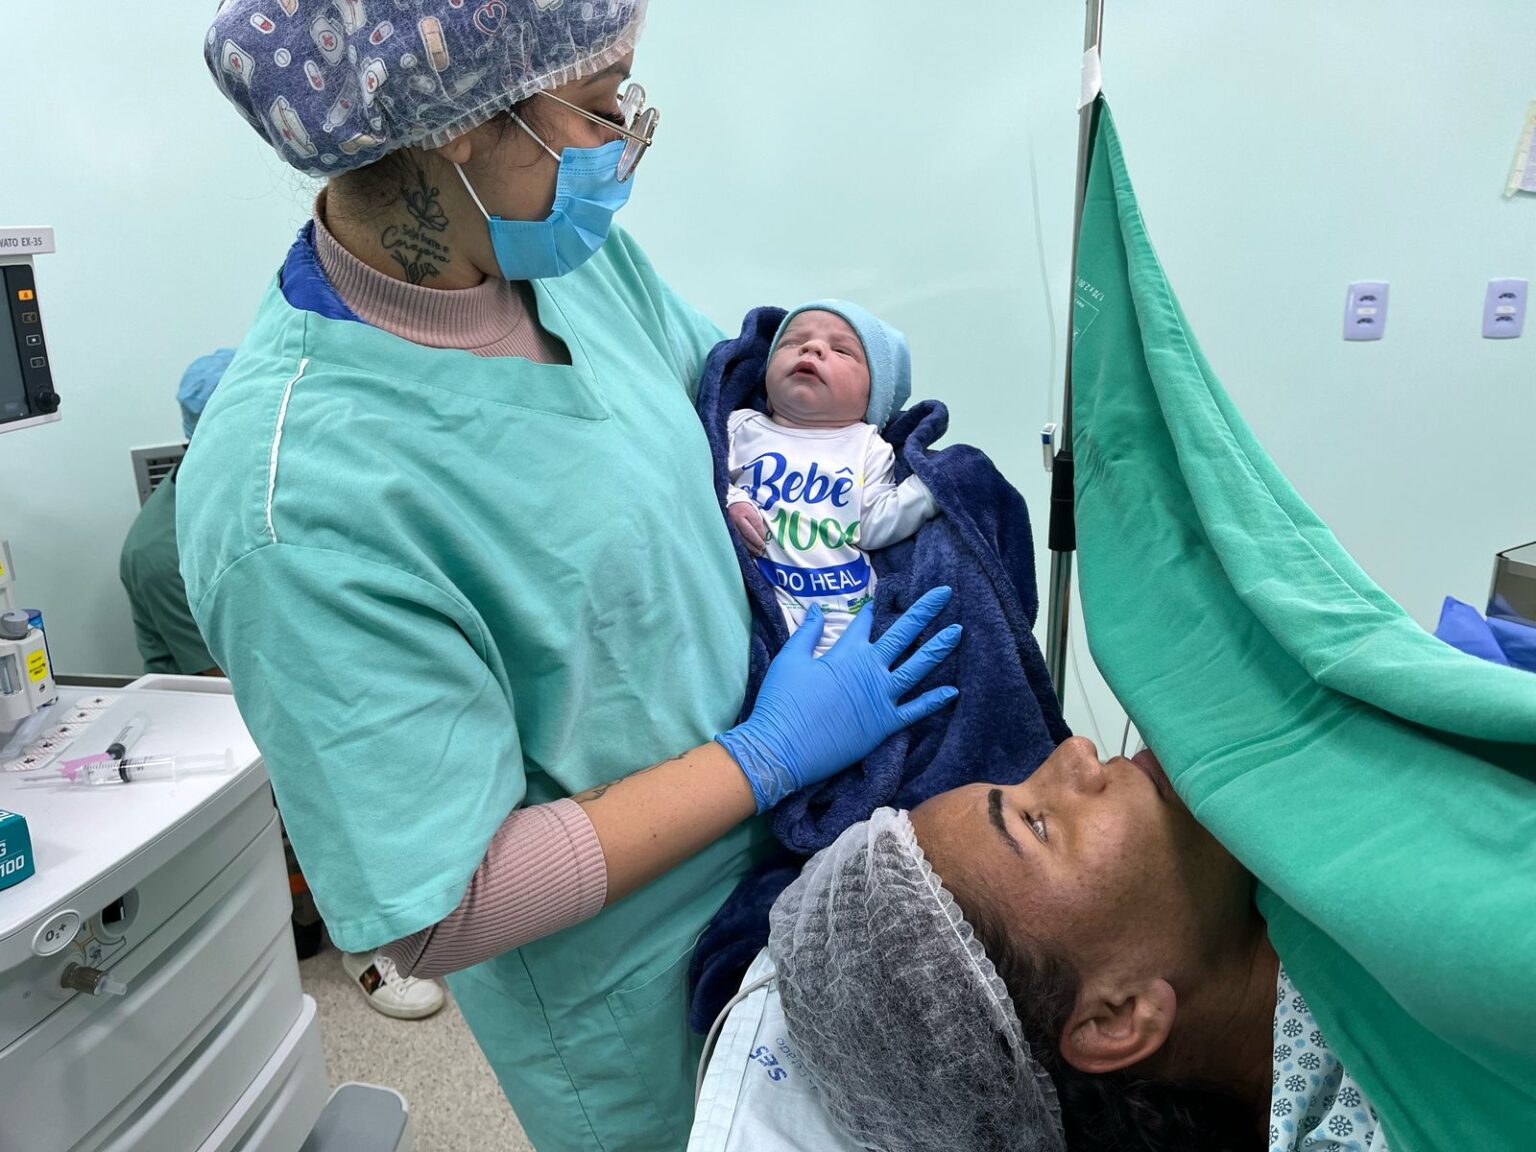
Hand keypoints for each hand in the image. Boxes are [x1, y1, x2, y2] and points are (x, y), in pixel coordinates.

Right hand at [716, 587, 961, 812]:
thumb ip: (807, 633)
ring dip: (938, 648)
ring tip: (957, 631)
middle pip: (903, 634)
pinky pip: (916, 711)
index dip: (874, 609)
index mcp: (846, 652)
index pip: (865, 623)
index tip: (883, 600)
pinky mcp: (885, 725)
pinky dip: (935, 701)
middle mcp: (870, 670)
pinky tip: (953, 691)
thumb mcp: (789, 660)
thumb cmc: (781, 702)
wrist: (782, 747)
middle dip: (925, 612)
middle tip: (944, 593)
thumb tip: (815, 609)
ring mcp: (882, 697)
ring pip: (918, 667)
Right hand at [729, 501, 769, 555]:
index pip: (755, 523)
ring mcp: (732, 525)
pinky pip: (737, 540)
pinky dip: (745, 546)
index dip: (761, 534)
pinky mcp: (729, 530)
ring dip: (750, 547)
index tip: (765, 541)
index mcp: (746, 511)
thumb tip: (763, 537)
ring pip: (741, 538)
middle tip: (762, 549)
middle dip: (756, 542)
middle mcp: (737, 518)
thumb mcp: (755, 511)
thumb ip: (758, 523)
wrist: (734, 504)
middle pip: (747, 532)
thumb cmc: (747, 509)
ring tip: (758, 553)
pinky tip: (750, 551)